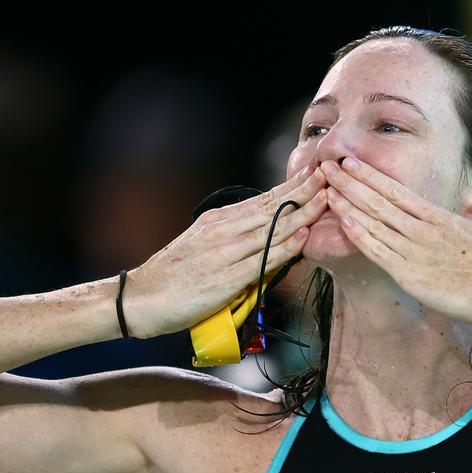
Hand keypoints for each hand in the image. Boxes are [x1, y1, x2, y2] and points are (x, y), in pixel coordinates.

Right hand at [125, 165, 327, 338]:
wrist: (140, 299)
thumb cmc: (174, 274)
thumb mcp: (202, 243)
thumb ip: (232, 235)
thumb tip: (263, 229)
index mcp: (218, 221)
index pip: (262, 200)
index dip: (291, 187)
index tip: (314, 174)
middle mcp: (221, 231)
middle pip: (270, 209)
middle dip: (302, 192)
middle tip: (329, 175)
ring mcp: (222, 254)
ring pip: (269, 230)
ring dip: (300, 215)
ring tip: (326, 199)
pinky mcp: (223, 280)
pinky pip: (259, 261)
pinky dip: (282, 249)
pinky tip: (301, 237)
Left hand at [320, 157, 471, 325]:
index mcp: (439, 218)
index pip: (397, 192)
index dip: (371, 177)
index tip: (351, 164)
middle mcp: (421, 229)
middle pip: (378, 201)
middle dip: (350, 183)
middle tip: (326, 166)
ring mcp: (413, 250)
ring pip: (373, 222)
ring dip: (348, 205)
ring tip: (326, 188)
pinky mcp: (409, 274)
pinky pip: (377, 252)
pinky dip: (359, 236)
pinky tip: (342, 222)